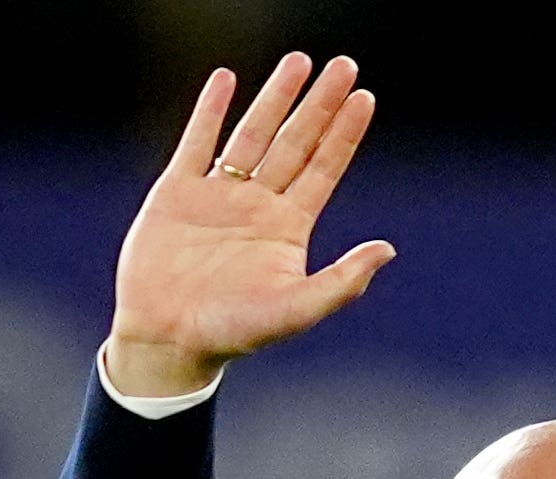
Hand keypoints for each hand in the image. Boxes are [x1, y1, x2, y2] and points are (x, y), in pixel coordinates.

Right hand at [105, 53, 396, 396]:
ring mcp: (218, 196)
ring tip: (297, 62)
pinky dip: (210, 110)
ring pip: (253, 134)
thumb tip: (387, 250)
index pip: (324, 169)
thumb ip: (342, 281)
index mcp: (287, 229)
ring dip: (275, 98)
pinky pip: (196, 142)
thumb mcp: (296, 309)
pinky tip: (226, 80)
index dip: (344, 134)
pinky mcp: (177, 193)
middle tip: (344, 65)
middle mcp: (258, 206)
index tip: (365, 97)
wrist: (168, 340)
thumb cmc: (234, 333)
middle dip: (319, 104)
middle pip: (296, 142)